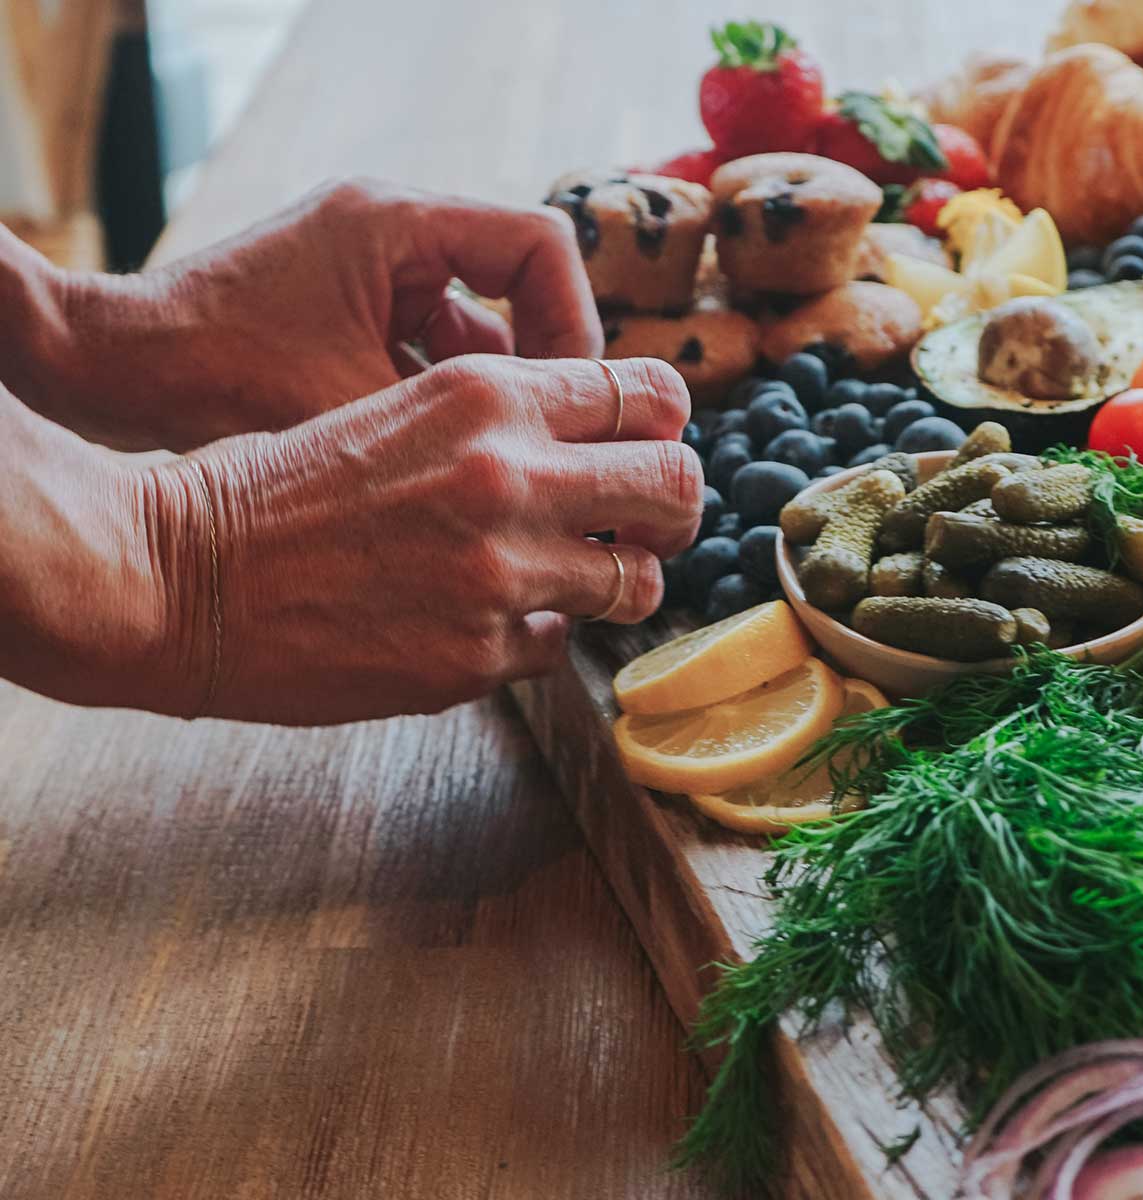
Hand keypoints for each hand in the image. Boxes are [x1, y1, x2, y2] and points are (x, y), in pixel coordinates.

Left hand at [26, 179, 601, 449]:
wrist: (112, 372)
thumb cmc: (216, 377)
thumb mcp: (355, 407)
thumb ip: (457, 423)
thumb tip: (548, 468)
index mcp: (399, 223)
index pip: (542, 247)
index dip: (573, 324)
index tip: (572, 398)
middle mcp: (390, 230)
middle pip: (518, 282)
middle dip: (541, 363)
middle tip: (553, 436)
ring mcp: (368, 268)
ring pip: (476, 321)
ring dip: (493, 387)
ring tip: (498, 455)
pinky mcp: (347, 307)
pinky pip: (429, 343)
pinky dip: (444, 396)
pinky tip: (440, 456)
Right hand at [135, 355, 698, 723]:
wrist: (176, 570)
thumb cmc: (278, 482)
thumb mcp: (399, 405)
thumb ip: (504, 419)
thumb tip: (600, 445)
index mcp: (488, 393)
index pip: (649, 393)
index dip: (663, 428)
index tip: (649, 451)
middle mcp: (510, 475)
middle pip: (676, 484)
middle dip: (673, 507)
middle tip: (647, 524)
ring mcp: (499, 571)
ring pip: (638, 582)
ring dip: (618, 583)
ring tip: (578, 582)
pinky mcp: (475, 655)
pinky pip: (557, 647)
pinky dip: (536, 636)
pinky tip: (484, 621)